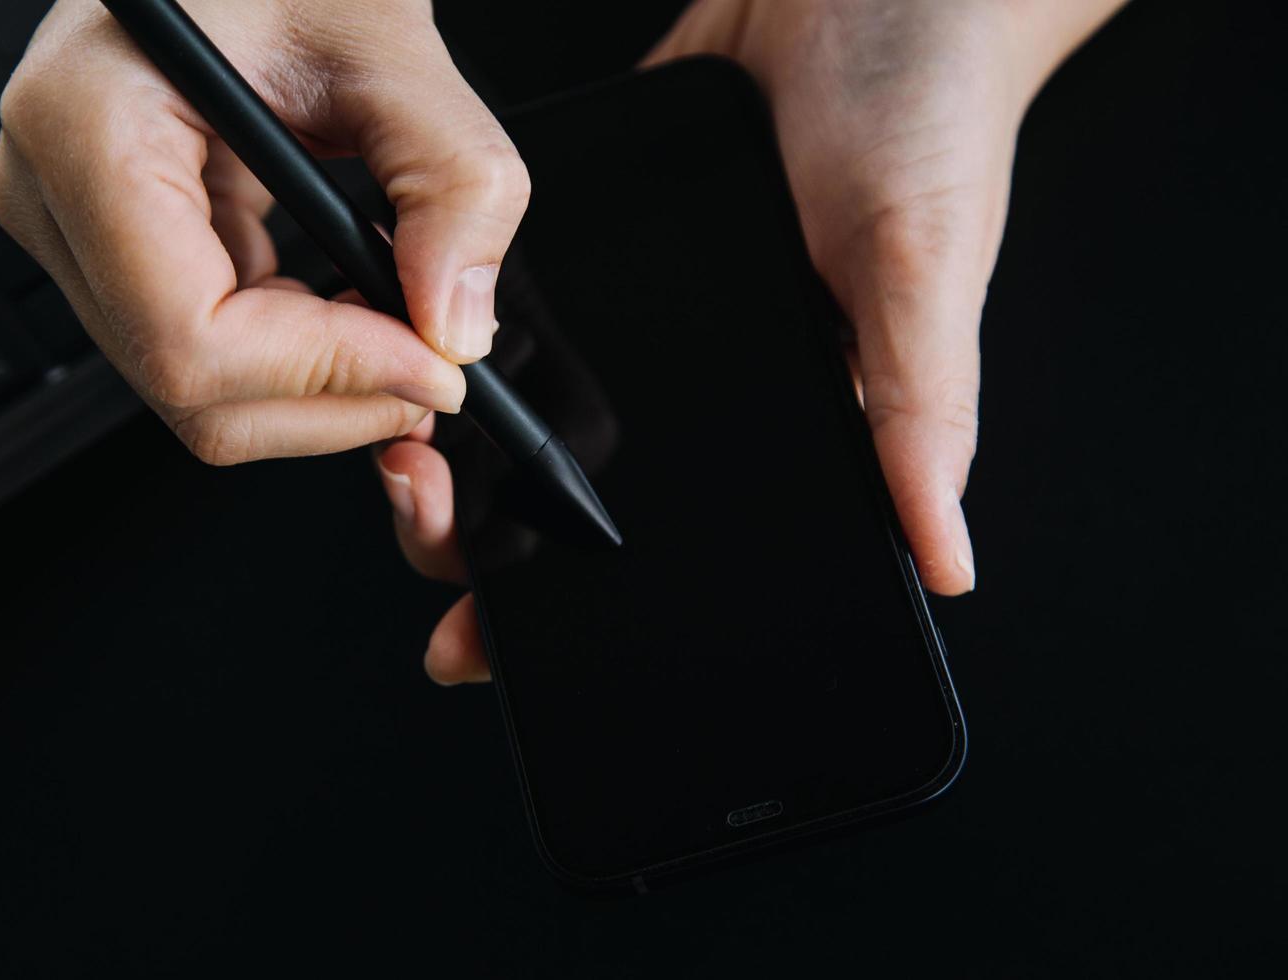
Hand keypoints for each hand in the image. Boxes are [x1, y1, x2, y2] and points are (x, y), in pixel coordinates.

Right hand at [0, 0, 528, 462]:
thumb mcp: (389, 43)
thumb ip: (453, 183)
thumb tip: (456, 327)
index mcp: (86, 124)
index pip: (189, 337)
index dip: (326, 375)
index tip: (430, 366)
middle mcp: (50, 189)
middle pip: (190, 388)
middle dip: (333, 399)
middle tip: (438, 368)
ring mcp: (71, 228)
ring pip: (199, 393)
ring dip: (323, 388)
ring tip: (408, 333)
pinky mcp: (113, 248)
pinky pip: (208, 353)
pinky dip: (302, 358)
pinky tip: (359, 314)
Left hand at [378, 0, 1125, 684]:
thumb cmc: (934, 114)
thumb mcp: (923, 269)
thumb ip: (918, 414)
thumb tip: (947, 561)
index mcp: (787, 418)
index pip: (672, 547)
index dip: (578, 604)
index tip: (481, 637)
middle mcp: (705, 383)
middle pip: (579, 484)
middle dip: (490, 521)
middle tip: (424, 514)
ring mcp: (648, 314)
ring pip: (535, 399)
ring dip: (464, 425)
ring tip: (404, 435)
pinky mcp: (608, 236)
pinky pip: (522, 294)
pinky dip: (469, 319)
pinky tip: (421, 324)